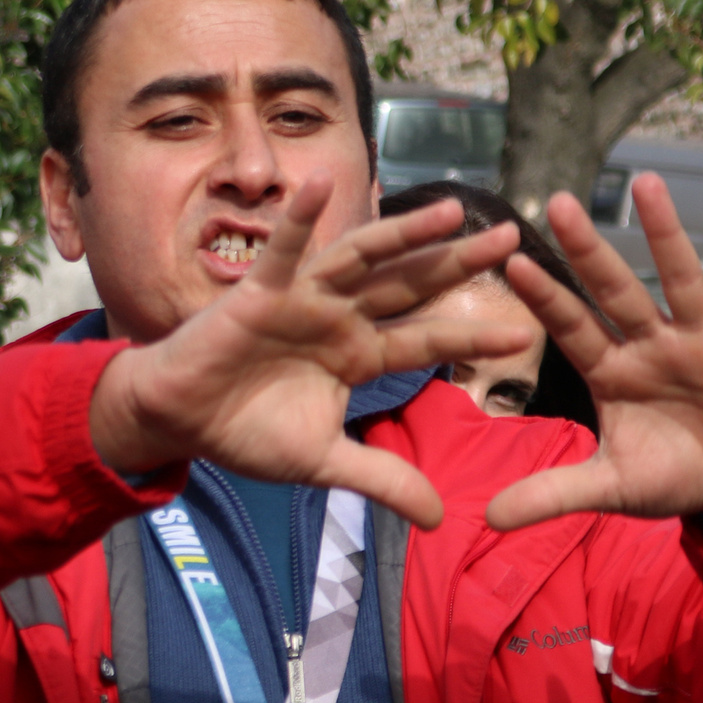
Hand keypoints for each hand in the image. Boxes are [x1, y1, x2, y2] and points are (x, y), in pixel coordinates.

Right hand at [89, 176, 534, 527]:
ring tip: (451, 209)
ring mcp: (302, 299)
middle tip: (509, 234)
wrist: (179, 421)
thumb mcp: (324, 461)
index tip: (523, 333)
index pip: (424, 340)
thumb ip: (382, 479)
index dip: (470, 336)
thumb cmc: (244, 432)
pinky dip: (301, 218)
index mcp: (356, 355)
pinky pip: (284, 250)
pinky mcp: (260, 291)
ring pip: (362, 259)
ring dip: (404, 232)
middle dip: (457, 262)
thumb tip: (441, 520)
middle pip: (408, 285)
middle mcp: (338, 318)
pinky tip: (321, 182)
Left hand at [486, 175, 702, 538]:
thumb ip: (555, 494)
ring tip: (645, 181)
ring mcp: (699, 342)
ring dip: (665, 234)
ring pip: (679, 280)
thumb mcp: (613, 488)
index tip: (511, 261)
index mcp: (610, 373)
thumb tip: (488, 521)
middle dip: (588, 250)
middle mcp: (649, 346)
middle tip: (557, 201)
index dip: (546, 298)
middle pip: (614, 291)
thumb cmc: (672, 476)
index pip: (570, 329)